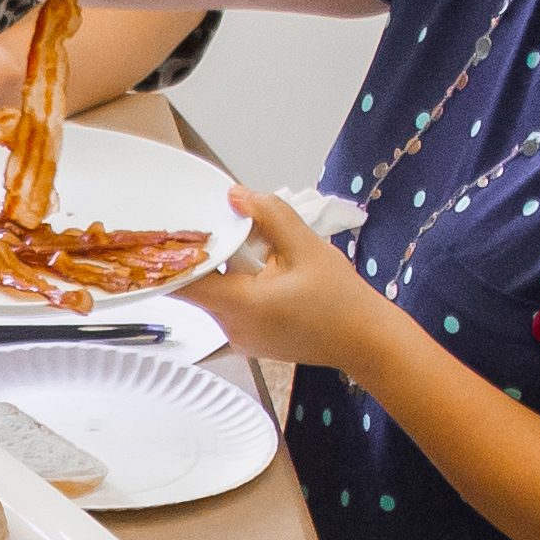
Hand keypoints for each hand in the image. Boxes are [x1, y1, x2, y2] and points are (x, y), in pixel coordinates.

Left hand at [174, 185, 398, 369]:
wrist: (367, 342)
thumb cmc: (342, 301)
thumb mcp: (307, 246)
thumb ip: (269, 215)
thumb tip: (237, 197)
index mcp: (241, 305)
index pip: (183, 283)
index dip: (172, 257)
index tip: (172, 233)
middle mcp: (232, 328)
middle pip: (200, 286)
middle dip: (212, 254)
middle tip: (229, 229)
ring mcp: (241, 338)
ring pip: (216, 296)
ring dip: (229, 270)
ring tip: (259, 251)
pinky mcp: (251, 341)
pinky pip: (232, 308)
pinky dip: (240, 286)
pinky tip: (268, 273)